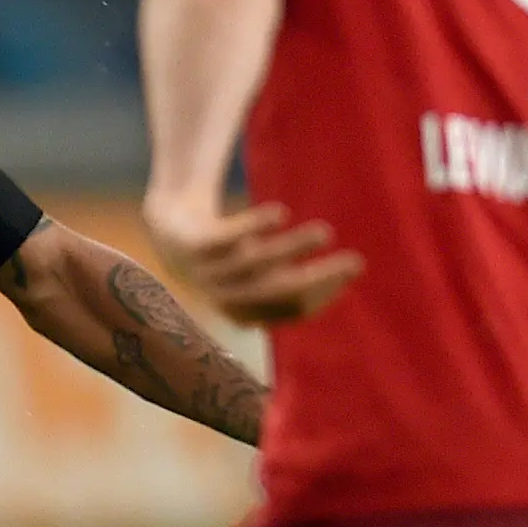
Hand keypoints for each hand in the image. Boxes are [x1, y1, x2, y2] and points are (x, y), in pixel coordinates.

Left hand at [141, 193, 363, 326]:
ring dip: (291, 248)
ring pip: (253, 263)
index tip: (353, 267)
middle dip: (317, 278)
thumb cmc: (229, 251)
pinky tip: (281, 214)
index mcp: (245, 312)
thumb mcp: (262, 268)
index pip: (291, 309)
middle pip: (276, 291)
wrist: (172, 227)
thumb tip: (355, 271)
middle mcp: (224, 298)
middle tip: (352, 260)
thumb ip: (297, 273)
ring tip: (324, 232)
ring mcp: (206, 273)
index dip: (325, 292)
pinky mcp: (192, 245)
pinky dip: (253, 226)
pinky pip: (225, 238)